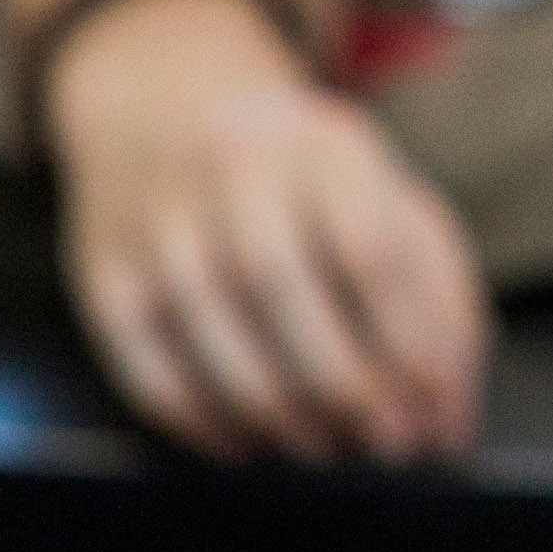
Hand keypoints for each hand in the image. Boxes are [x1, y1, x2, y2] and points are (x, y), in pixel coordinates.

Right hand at [46, 0, 488, 464]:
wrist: (171, 101)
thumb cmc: (312, 179)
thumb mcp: (389, 198)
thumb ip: (437, 296)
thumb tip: (451, 414)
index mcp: (329, 144)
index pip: (370, 245)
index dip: (404, 339)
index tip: (431, 409)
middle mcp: (239, 165)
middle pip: (283, 282)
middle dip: (339, 380)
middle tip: (380, 446)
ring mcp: (161, 209)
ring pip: (207, 316)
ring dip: (269, 403)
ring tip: (317, 450)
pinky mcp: (102, 259)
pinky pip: (138, 348)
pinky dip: (190, 410)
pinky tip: (238, 444)